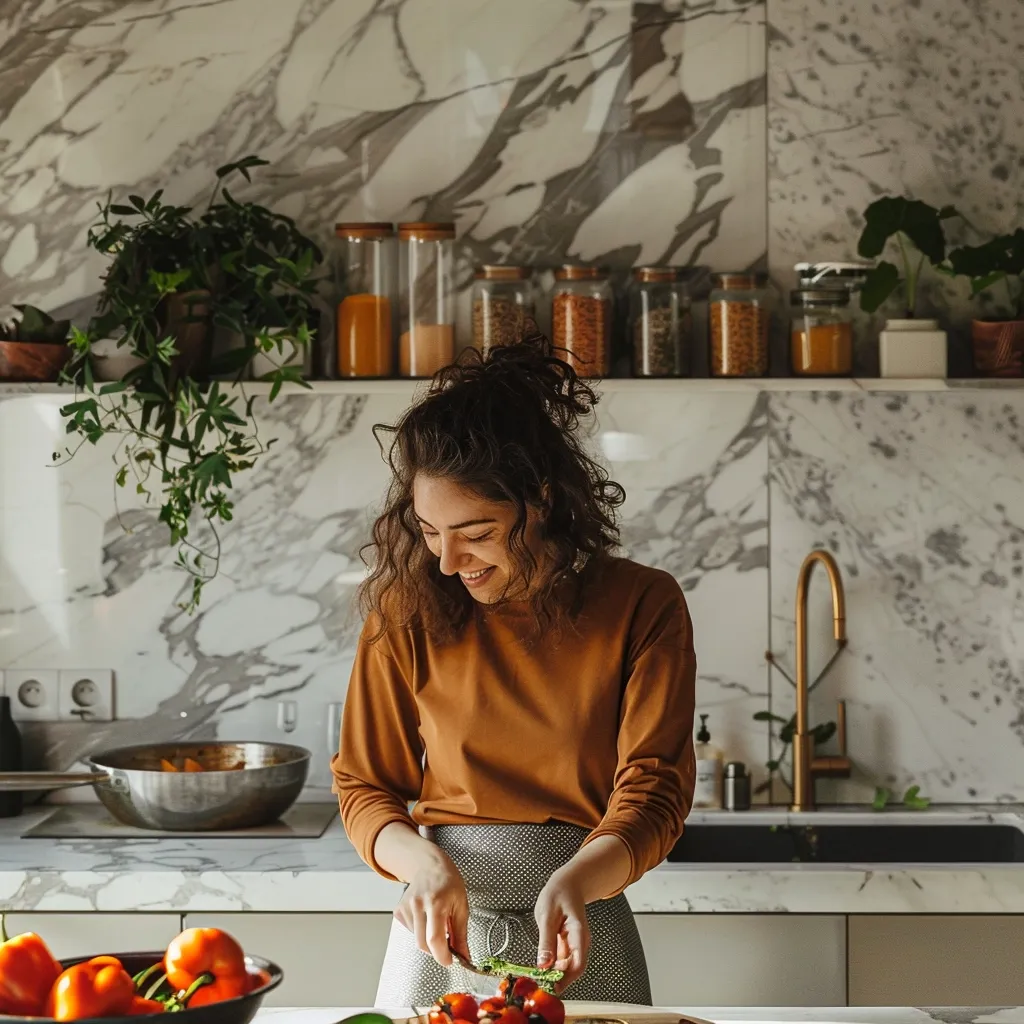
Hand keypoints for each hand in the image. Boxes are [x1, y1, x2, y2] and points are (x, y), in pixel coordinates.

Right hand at [394, 847, 469, 966]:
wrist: (429, 865)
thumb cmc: (449, 882)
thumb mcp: (461, 905)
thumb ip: (461, 934)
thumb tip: (464, 957)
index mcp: (436, 902)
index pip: (435, 938)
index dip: (442, 955)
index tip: (450, 961)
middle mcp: (418, 904)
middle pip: (423, 944)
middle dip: (436, 951)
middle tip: (447, 944)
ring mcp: (406, 907)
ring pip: (417, 940)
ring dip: (428, 940)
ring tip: (437, 924)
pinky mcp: (399, 910)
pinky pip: (410, 932)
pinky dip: (420, 933)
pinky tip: (426, 919)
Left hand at [535, 869, 589, 991]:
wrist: (567, 884)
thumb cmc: (559, 894)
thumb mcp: (547, 915)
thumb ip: (546, 940)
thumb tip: (543, 964)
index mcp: (579, 933)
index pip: (578, 963)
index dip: (566, 979)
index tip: (551, 987)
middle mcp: (580, 942)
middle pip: (573, 969)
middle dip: (558, 980)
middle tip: (540, 986)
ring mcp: (574, 944)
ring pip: (567, 967)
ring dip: (554, 975)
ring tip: (537, 979)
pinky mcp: (567, 944)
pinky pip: (562, 960)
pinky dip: (552, 967)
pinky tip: (540, 969)